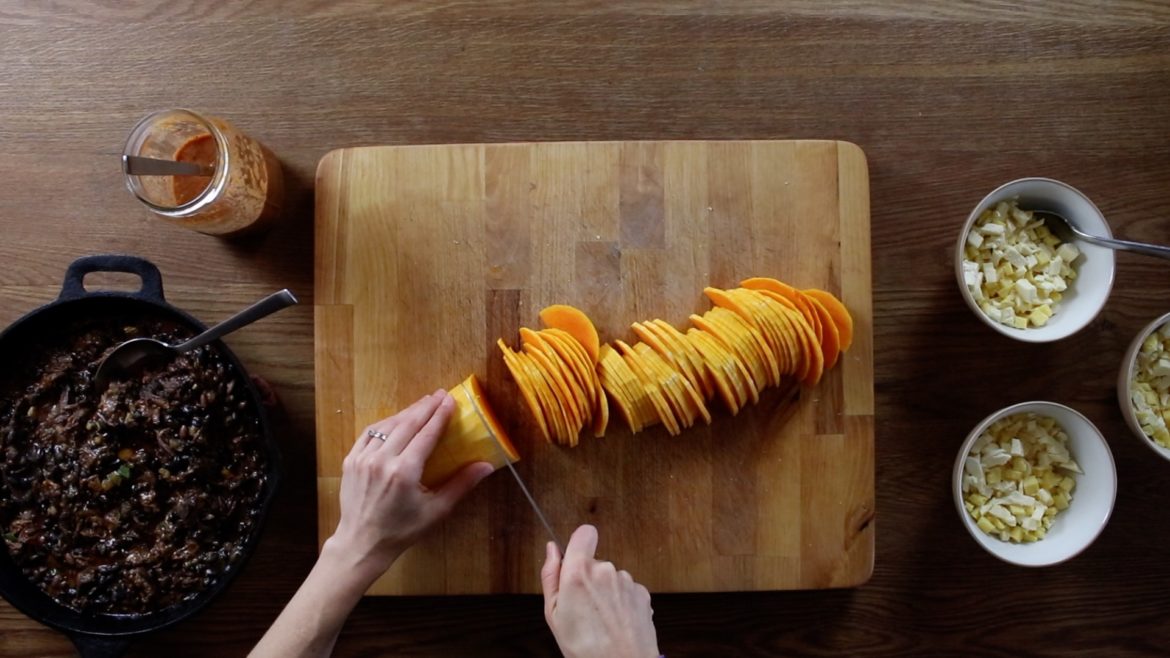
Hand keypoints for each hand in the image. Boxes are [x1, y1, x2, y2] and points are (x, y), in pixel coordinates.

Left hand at [327, 390, 493, 580]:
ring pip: (387, 425)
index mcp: (404, 471)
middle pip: (407, 424)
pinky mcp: (350, 461)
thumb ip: (461, 484)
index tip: (450, 400)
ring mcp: (363, 459)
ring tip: (421, 405)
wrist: (362, 543)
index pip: (426, 434)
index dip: (440, 415)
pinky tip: (395, 420)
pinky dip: (385, 424)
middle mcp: (382, 460)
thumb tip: (486, 465)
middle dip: (425, 407)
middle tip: (439, 395)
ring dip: (406, 413)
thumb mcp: (436, 510)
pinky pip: (369, 433)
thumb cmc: (402, 530)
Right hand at [541, 525, 659, 657]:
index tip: (576, 559)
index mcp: (579, 572)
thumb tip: (552, 549)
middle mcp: (605, 570)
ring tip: (601, 621)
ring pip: (611, 577)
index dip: (579, 543)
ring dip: (606, 592)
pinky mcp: (642, 593)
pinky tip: (616, 622)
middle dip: (589, 578)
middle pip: (595, 561)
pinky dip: (621, 602)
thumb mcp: (553, 614)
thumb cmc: (584, 648)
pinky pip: (627, 590)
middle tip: (583, 608)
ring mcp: (626, 581)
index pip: (584, 533)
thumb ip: (551, 575)